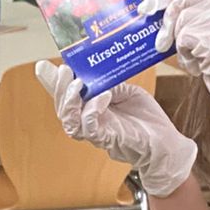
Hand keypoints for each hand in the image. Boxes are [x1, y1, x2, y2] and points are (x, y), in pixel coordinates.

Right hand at [38, 60, 196, 197]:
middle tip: (63, 70)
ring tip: (77, 84)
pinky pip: (90, 127)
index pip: (66, 97)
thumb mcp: (127, 92)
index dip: (53, 84)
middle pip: (62, 109)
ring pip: (69, 121)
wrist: (165, 143)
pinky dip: (92, 110)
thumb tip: (94, 74)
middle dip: (57, 89)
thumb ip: (109, 84)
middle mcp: (89, 123)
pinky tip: (103, 97)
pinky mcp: (106, 139)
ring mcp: (96, 133)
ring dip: (69, 101)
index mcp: (91, 110)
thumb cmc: (147, 120)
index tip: (44, 66)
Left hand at [140, 0, 209, 135]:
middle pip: (176, 4)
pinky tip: (198, 63)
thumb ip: (189, 15)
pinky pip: (181, 43)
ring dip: (179, 44)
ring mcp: (207, 16)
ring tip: (192, 55)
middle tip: (159, 42)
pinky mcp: (201, 33)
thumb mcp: (207, 25)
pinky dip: (186, 56)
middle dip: (164, 23)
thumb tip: (158, 17)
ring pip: (178, 26)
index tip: (145, 8)